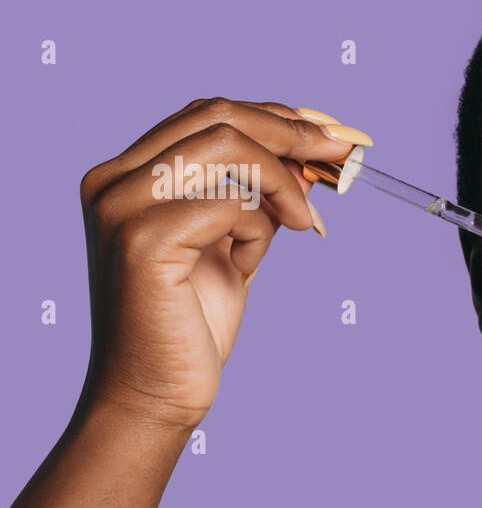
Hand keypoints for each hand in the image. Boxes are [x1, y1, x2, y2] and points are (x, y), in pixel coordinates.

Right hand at [76, 98, 370, 428]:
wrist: (156, 394)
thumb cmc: (194, 323)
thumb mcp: (236, 242)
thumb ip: (260, 195)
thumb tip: (314, 151)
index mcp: (127, 173)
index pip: (208, 113)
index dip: (278, 117)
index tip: (333, 134)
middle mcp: (113, 180)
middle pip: (218, 116)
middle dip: (293, 133)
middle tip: (342, 156)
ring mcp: (121, 206)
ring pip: (227, 147)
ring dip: (283, 181)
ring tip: (305, 224)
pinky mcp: (141, 240)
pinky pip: (229, 205)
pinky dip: (258, 229)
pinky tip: (248, 265)